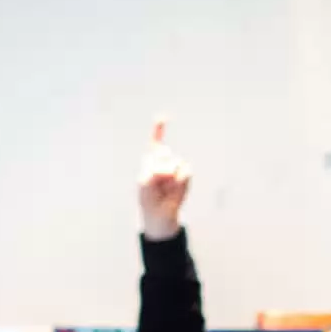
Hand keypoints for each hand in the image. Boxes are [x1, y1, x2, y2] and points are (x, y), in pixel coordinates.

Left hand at [137, 116, 191, 240]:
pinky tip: (173, 188)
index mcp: (151, 159)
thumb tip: (173, 167)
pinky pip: (184, 171)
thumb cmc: (148, 197)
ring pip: (174, 163)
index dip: (159, 128)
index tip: (163, 118)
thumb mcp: (145, 181)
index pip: (156, 141)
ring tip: (164, 188)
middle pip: (163, 152)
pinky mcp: (185, 174)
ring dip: (168, 177)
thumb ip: (156, 169)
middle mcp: (164, 160)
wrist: (159, 214)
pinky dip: (179, 180)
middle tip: (156, 182)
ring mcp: (176, 167)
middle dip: (159, 166)